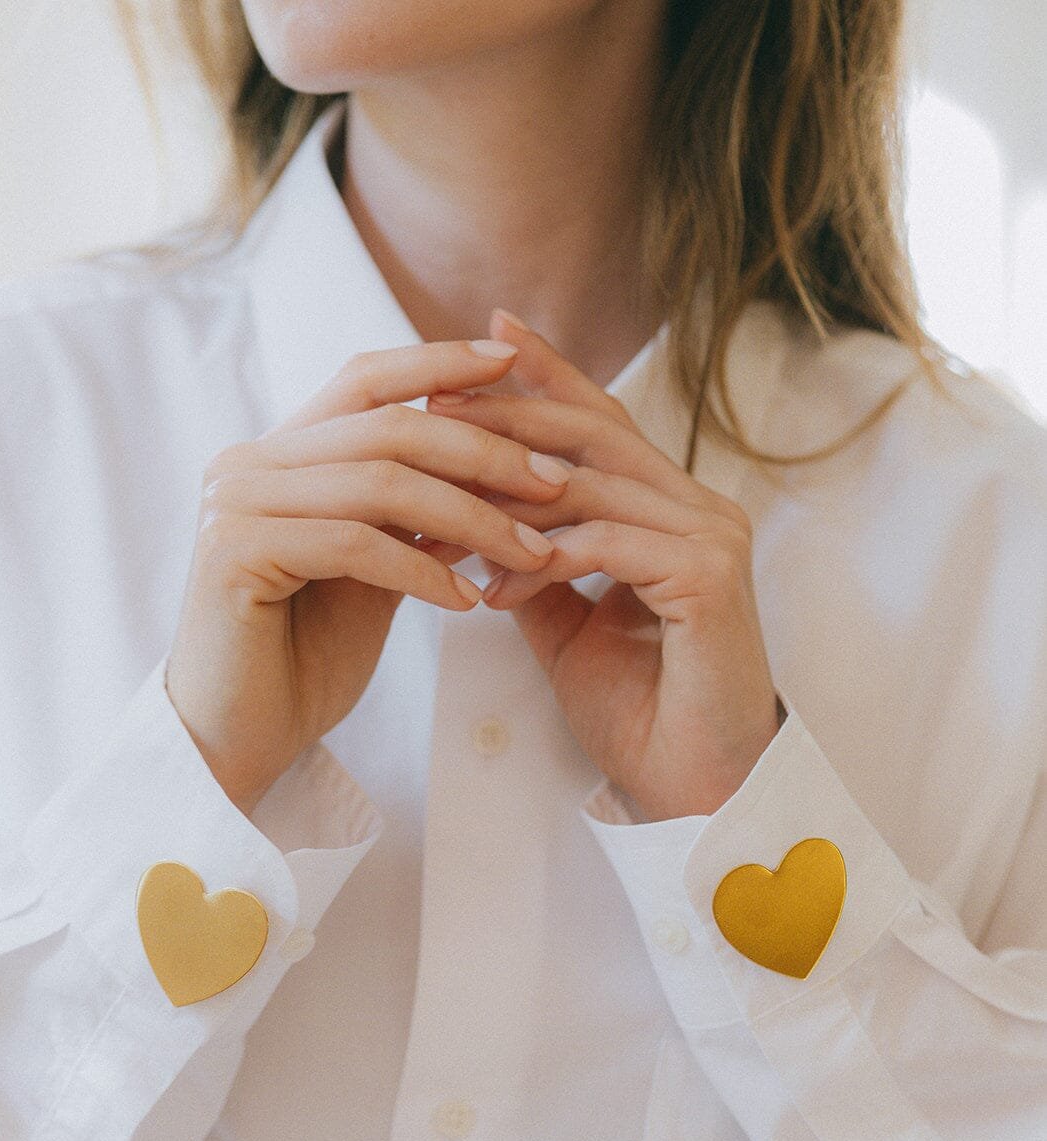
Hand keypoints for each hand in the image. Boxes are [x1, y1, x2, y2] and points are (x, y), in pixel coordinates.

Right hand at [165, 338, 565, 813]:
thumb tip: (497, 467)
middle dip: (483, 453)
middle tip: (557, 485)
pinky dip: (421, 569)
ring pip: (378, 483)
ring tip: (535, 554)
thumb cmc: (304, 659)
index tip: (512, 363)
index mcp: (277, 454)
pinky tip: (467, 601)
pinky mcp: (231, 554)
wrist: (237, 740)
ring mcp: (232, 504)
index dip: (438, 362)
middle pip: (385, 427)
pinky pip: (353, 544)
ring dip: (471, 518)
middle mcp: (246, 464)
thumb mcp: (374, 570)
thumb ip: (412, 514)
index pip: (364, 381)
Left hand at [425, 310, 783, 820]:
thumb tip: (476, 525)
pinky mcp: (709, 578)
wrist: (694, 791)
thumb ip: (536, 567)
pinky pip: (608, 543)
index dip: (543, 379)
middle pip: (596, 433)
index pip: (604, 424)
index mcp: (675, 511)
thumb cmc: (640, 712)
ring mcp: (713, 538)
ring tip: (435, 516)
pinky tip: (491, 588)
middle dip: (508, 416)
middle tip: (430, 408)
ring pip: (595, 484)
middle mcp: (703, 509)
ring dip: (504, 500)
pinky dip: (542, 559)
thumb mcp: (568, 626)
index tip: (475, 346)